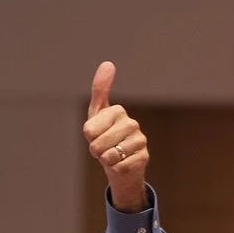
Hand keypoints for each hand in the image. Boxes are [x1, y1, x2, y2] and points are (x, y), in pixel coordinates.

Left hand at [83, 61, 150, 212]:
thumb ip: (100, 89)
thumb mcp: (97, 114)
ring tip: (113, 156)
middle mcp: (132, 123)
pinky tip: (123, 164)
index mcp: (118, 111)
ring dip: (107, 161)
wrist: (122, 164)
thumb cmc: (106, 137)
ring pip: (109, 156)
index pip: (89, 130)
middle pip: (97, 144)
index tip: (97, 136)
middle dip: (97, 151)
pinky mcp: (144, 157)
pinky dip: (117, 169)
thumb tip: (108, 63)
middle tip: (105, 149)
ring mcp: (140, 140)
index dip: (89, 138)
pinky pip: (119, 166)